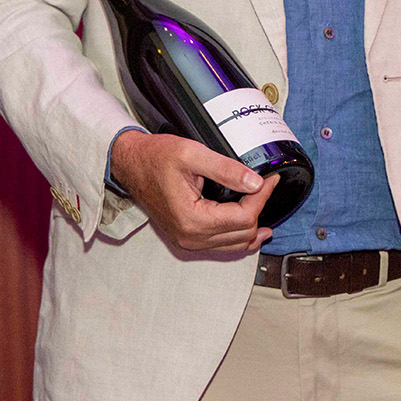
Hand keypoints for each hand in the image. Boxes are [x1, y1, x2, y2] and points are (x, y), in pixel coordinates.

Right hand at [110, 131, 275, 254]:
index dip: (262, 197)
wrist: (131, 164)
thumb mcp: (191, 154)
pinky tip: (251, 228)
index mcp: (192, 219)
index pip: (243, 217)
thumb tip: (255, 182)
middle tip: (265, 184)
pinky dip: (239, 236)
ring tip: (264, 205)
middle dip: (259, 208)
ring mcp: (188, 241)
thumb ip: (226, 169)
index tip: (269, 179)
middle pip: (243, 233)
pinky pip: (222, 245)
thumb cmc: (154, 157)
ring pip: (236, 244)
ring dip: (253, 225)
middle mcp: (191, 237)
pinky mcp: (187, 238)